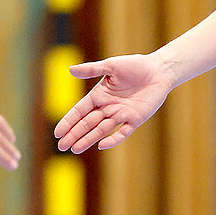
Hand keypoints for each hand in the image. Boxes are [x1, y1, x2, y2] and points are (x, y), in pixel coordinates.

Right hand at [53, 54, 175, 153]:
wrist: (158, 70)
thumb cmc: (135, 65)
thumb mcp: (111, 66)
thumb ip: (92, 69)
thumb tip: (70, 69)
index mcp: (99, 95)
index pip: (79, 111)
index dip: (68, 121)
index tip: (57, 133)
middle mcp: (108, 107)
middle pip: (87, 123)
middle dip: (74, 134)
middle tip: (62, 146)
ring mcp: (121, 115)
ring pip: (101, 130)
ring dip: (88, 139)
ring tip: (75, 149)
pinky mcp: (135, 119)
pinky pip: (122, 132)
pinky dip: (112, 139)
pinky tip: (101, 145)